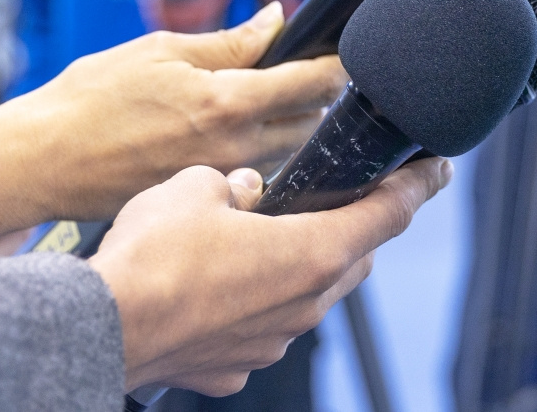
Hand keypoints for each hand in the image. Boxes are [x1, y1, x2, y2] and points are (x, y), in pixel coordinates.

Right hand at [0, 2, 343, 245]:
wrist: (40, 162)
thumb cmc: (88, 99)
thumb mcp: (159, 51)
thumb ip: (228, 42)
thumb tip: (276, 22)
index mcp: (225, 102)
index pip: (312, 83)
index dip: (337, 64)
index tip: (347, 52)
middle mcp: (234, 148)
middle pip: (313, 124)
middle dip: (320, 98)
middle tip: (310, 73)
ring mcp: (222, 182)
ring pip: (288, 153)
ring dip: (295, 128)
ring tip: (275, 102)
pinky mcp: (205, 202)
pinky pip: (257, 177)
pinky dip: (264, 155)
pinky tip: (243, 138)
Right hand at [94, 157, 451, 394]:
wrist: (101, 328)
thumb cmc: (151, 257)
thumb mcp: (196, 185)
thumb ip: (236, 182)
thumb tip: (245, 190)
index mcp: (313, 253)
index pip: (390, 213)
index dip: (417, 185)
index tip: (435, 170)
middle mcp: (304, 304)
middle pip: (354, 257)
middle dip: (353, 227)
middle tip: (339, 199)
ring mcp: (271, 341)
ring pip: (307, 296)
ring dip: (295, 267)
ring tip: (258, 239)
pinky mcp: (235, 365)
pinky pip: (260, 328)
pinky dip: (251, 305)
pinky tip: (216, 287)